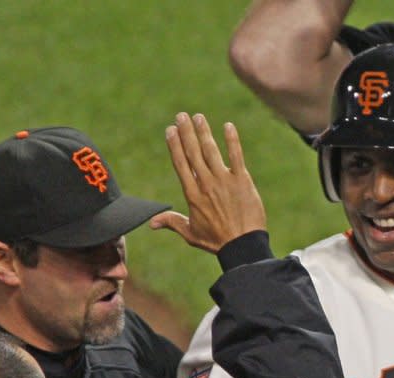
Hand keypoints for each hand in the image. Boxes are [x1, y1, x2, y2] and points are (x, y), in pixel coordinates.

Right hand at [150, 112, 265, 252]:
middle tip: (181, 116)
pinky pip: (236, 156)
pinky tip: (228, 126)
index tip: (170, 130)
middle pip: (193, 153)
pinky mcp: (242, 181)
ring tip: (198, 117)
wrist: (242, 246)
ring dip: (204, 132)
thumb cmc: (217, 241)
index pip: (180, 164)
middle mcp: (206, 184)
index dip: (175, 145)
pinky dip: (232, 140)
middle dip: (186, 132)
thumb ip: (172, 222)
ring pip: (211, 151)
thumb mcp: (190, 233)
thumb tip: (151, 223)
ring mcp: (224, 181)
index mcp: (192, 195)